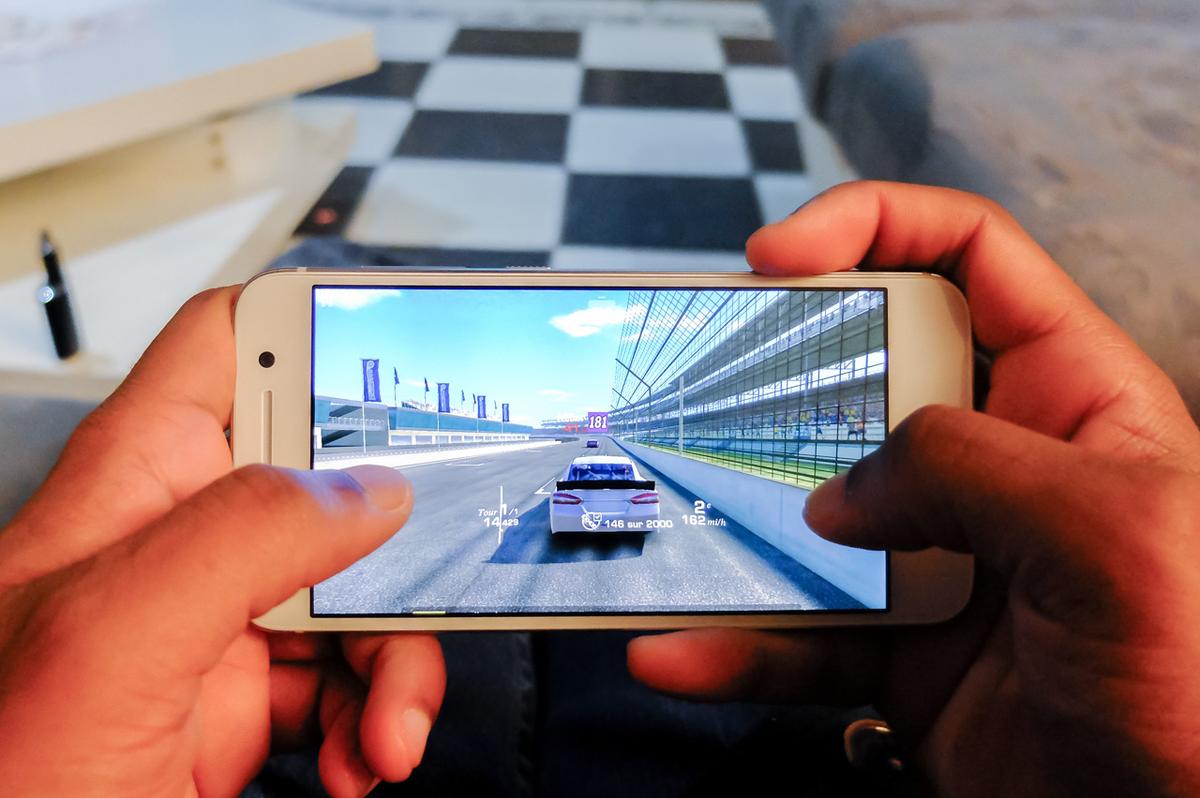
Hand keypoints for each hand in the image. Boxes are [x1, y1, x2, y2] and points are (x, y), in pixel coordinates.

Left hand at [0, 288, 444, 797]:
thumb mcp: (107, 645)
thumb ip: (240, 541)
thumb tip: (368, 490)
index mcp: (136, 487)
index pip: (228, 349)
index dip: (314, 329)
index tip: (408, 354)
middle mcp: (178, 548)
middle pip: (330, 486)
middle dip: (398, 543)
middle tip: (429, 585)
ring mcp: (214, 631)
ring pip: (356, 596)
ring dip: (398, 662)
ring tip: (388, 727)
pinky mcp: (241, 709)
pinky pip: (346, 685)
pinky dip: (374, 721)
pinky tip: (362, 755)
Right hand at [627, 182, 1199, 796]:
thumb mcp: (1112, 537)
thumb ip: (965, 469)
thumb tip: (839, 495)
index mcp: (1069, 399)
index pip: (968, 258)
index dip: (870, 227)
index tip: (778, 257)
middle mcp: (998, 466)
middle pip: (861, 375)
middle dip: (773, 374)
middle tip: (702, 386)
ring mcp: (939, 558)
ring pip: (807, 509)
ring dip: (728, 520)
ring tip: (661, 525)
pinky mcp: (900, 648)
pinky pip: (797, 629)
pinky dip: (734, 640)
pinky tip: (681, 647)